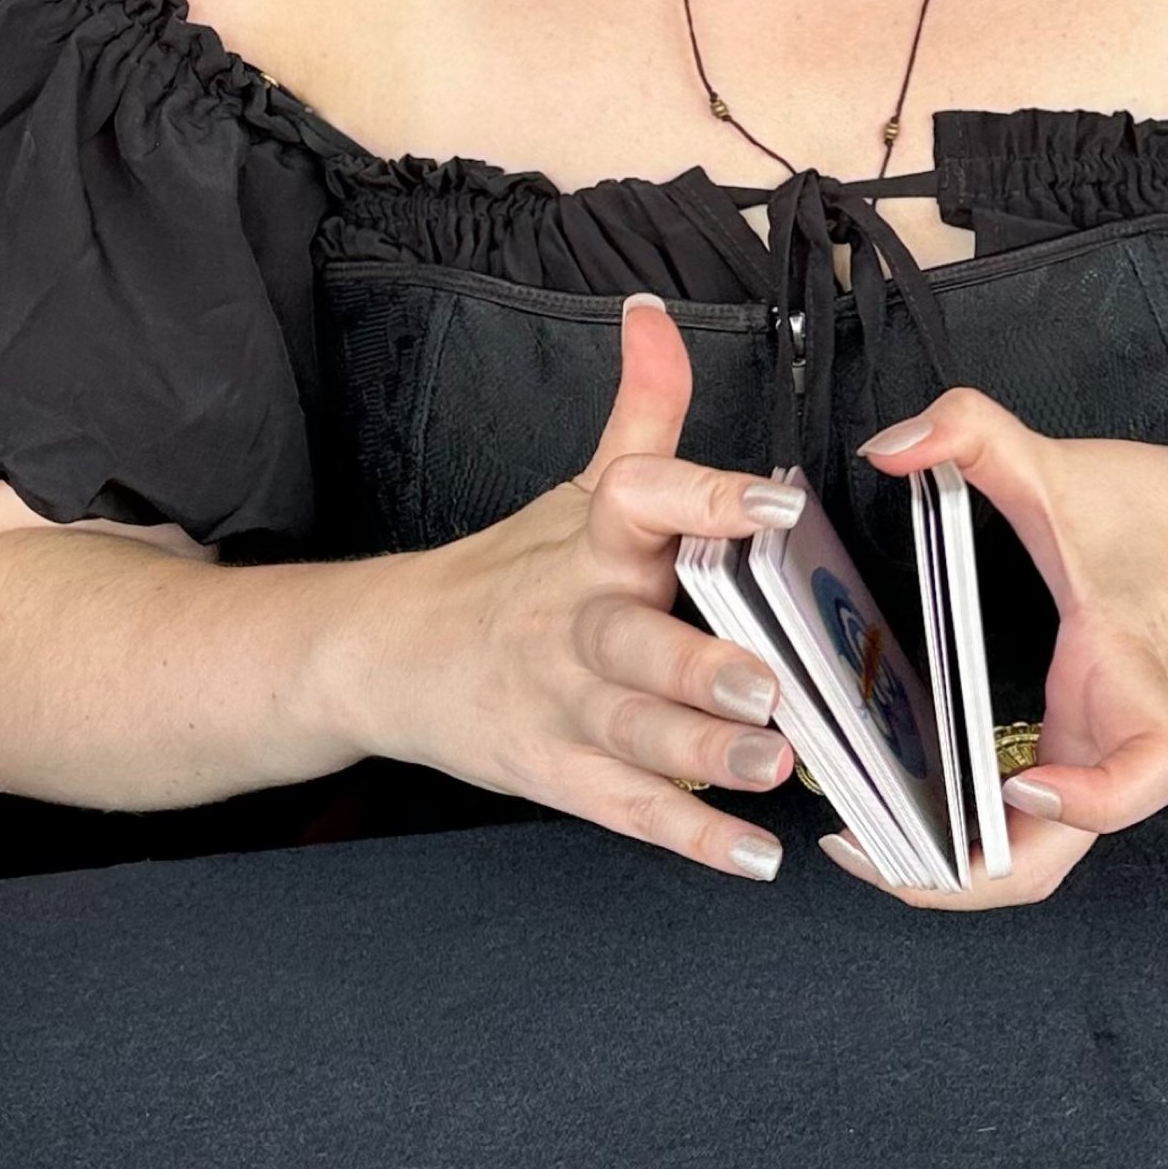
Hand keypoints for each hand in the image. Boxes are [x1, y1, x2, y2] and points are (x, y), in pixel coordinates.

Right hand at [323, 294, 801, 878]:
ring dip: (702, 754)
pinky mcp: (553, 771)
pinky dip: (689, 837)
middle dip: (700, 664)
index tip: (782, 502)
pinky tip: (753, 856)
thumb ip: (640, 409)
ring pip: (633, 730)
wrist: (385, 654)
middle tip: (769, 682)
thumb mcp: (578, 489)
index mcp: (593, 541)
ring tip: (773, 766)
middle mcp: (576, 621)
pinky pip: (625, 807)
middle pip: (635, 640)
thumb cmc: (514, 570)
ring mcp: (561, 704)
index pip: (642, 498)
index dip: (710, 499)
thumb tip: (653, 311)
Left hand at [822, 395, 1167, 909]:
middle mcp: (1117, 740)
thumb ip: (976, 431)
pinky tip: (896, 811)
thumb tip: (889, 444)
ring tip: (862, 845)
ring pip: (1038, 859)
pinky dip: (965, 836)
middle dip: (966, 881)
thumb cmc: (1166, 515)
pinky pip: (1026, 828)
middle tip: (869, 852)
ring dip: (955, 872)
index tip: (1021, 782)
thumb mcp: (1065, 462)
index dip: (1089, 798)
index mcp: (1133, 679)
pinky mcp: (1078, 754)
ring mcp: (1097, 757)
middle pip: (1060, 860)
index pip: (1147, 772)